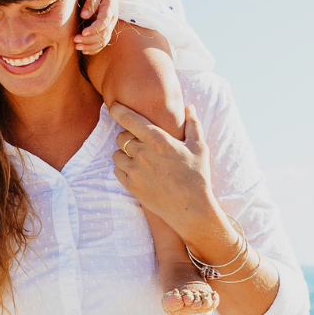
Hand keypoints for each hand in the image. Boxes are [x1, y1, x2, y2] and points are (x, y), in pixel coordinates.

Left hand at [76, 0, 121, 54]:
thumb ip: (90, 4)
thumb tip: (84, 16)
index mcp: (110, 10)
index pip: (104, 23)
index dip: (94, 29)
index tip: (83, 32)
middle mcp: (112, 21)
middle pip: (103, 35)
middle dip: (89, 40)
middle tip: (75, 40)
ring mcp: (110, 27)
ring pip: (103, 41)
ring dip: (90, 46)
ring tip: (77, 47)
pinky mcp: (107, 31)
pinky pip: (103, 43)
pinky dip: (94, 49)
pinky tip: (84, 50)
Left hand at [109, 103, 223, 241]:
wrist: (191, 208)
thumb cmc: (197, 176)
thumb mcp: (199, 147)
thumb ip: (192, 124)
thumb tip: (188, 107)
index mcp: (159, 141)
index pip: (130, 120)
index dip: (118, 110)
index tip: (113, 106)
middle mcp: (143, 154)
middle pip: (121, 137)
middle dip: (127, 137)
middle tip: (140, 143)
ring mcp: (135, 171)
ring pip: (116, 154)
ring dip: (124, 154)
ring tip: (139, 159)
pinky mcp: (131, 185)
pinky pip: (117, 170)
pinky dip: (123, 168)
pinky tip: (137, 171)